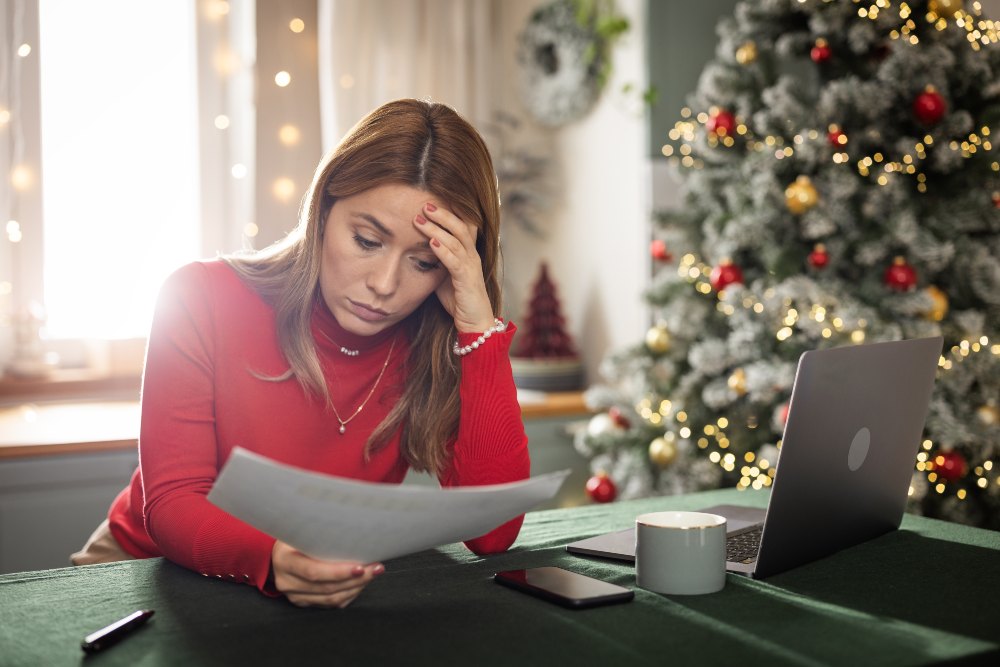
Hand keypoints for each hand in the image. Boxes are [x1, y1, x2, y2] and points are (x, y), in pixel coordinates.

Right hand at [270, 540, 383, 607]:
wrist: (278, 554)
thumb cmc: (295, 536)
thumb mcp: (301, 530)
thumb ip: (319, 532)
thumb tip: (353, 525)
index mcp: (285, 560)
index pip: (314, 571)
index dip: (338, 572)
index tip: (361, 566)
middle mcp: (287, 582)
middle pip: (326, 587)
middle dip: (356, 579)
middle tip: (376, 568)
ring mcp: (295, 595)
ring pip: (331, 598)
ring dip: (356, 587)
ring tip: (373, 574)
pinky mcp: (304, 602)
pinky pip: (331, 603)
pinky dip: (349, 594)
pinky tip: (361, 583)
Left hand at [413, 202, 494, 333]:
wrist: (474, 322)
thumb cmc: (458, 298)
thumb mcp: (444, 274)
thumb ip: (436, 259)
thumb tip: (417, 247)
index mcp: (468, 252)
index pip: (462, 225)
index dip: (449, 212)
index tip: (430, 202)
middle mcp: (472, 256)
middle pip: (461, 227)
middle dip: (442, 215)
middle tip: (424, 205)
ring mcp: (471, 267)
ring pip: (456, 241)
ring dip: (437, 229)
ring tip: (421, 219)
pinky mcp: (467, 280)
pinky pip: (455, 262)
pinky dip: (443, 251)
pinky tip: (431, 243)